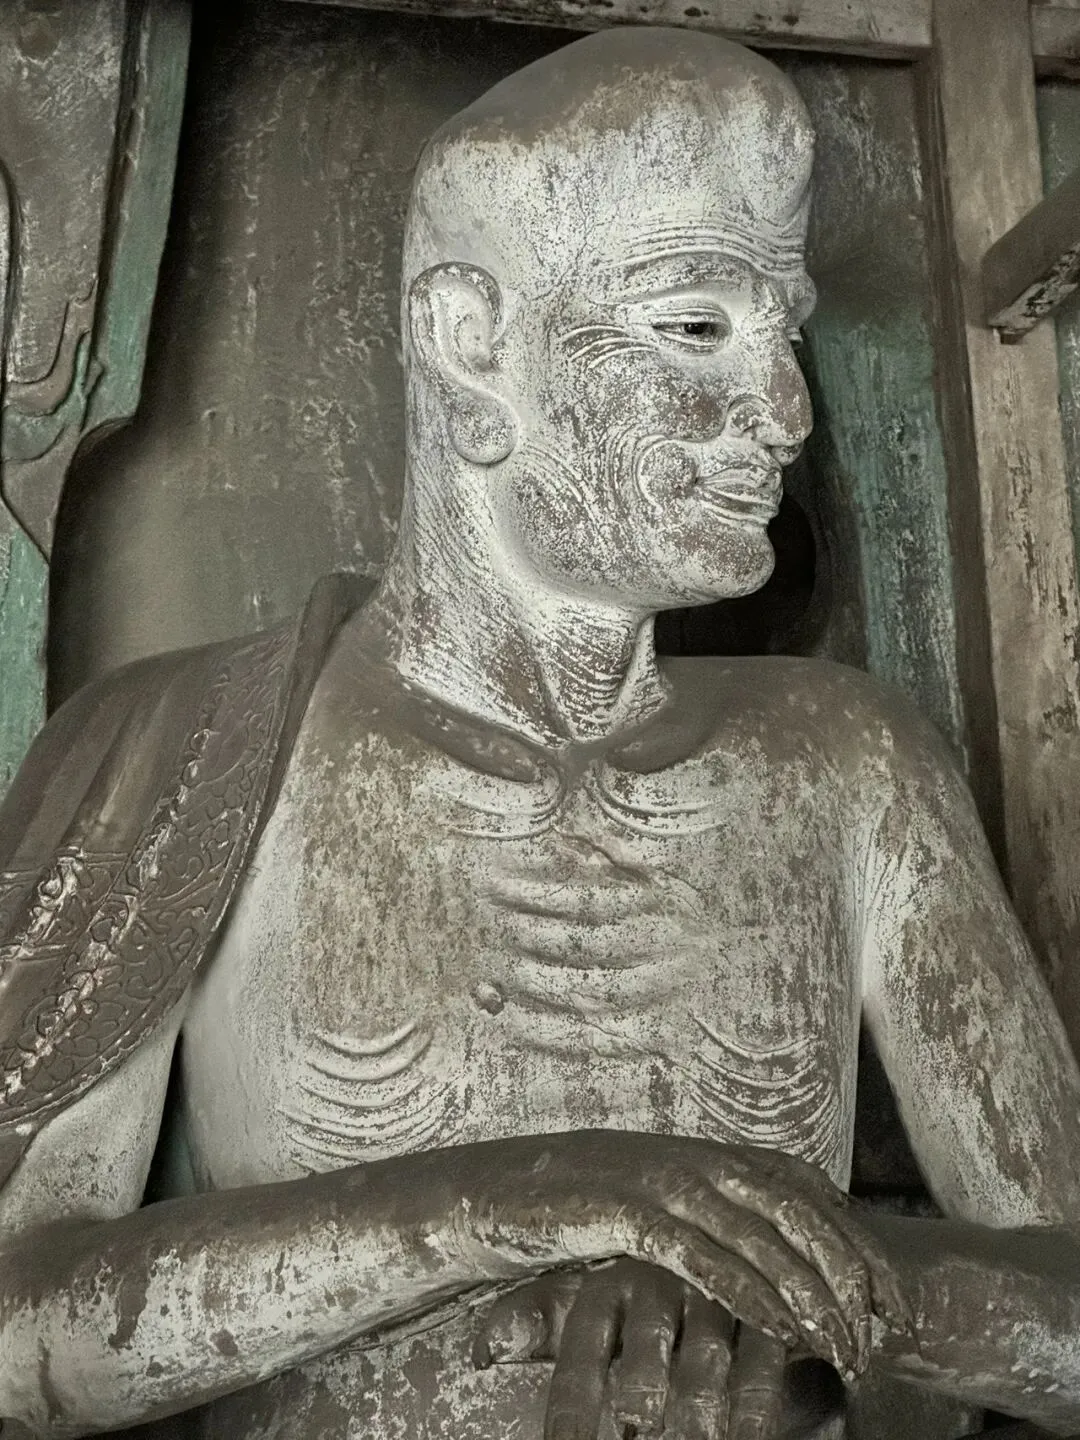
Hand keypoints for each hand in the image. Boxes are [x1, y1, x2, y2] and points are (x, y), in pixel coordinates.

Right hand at [438, 1130, 912, 1379]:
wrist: (494, 1189)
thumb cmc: (582, 1206)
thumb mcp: (659, 1206)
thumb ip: (714, 1217)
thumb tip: (776, 1259)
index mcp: (710, 1152)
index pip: (808, 1191)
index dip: (859, 1242)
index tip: (896, 1298)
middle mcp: (696, 1157)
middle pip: (798, 1209)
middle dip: (853, 1270)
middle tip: (890, 1328)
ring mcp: (662, 1180)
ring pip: (759, 1233)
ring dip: (810, 1291)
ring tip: (846, 1344)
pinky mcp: (626, 1211)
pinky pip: (702, 1254)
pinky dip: (748, 1290)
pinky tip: (782, 1329)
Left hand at [475, 1258, 790, 1439]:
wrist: (739, 1241)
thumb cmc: (645, 1290)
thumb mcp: (589, 1297)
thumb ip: (537, 1319)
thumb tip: (481, 1349)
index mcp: (610, 1279)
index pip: (582, 1347)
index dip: (573, 1409)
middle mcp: (661, 1283)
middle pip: (644, 1362)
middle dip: (639, 1409)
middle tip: (636, 1432)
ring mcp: (718, 1295)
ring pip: (703, 1369)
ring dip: (698, 1422)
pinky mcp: (771, 1309)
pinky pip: (760, 1366)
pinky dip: (753, 1414)